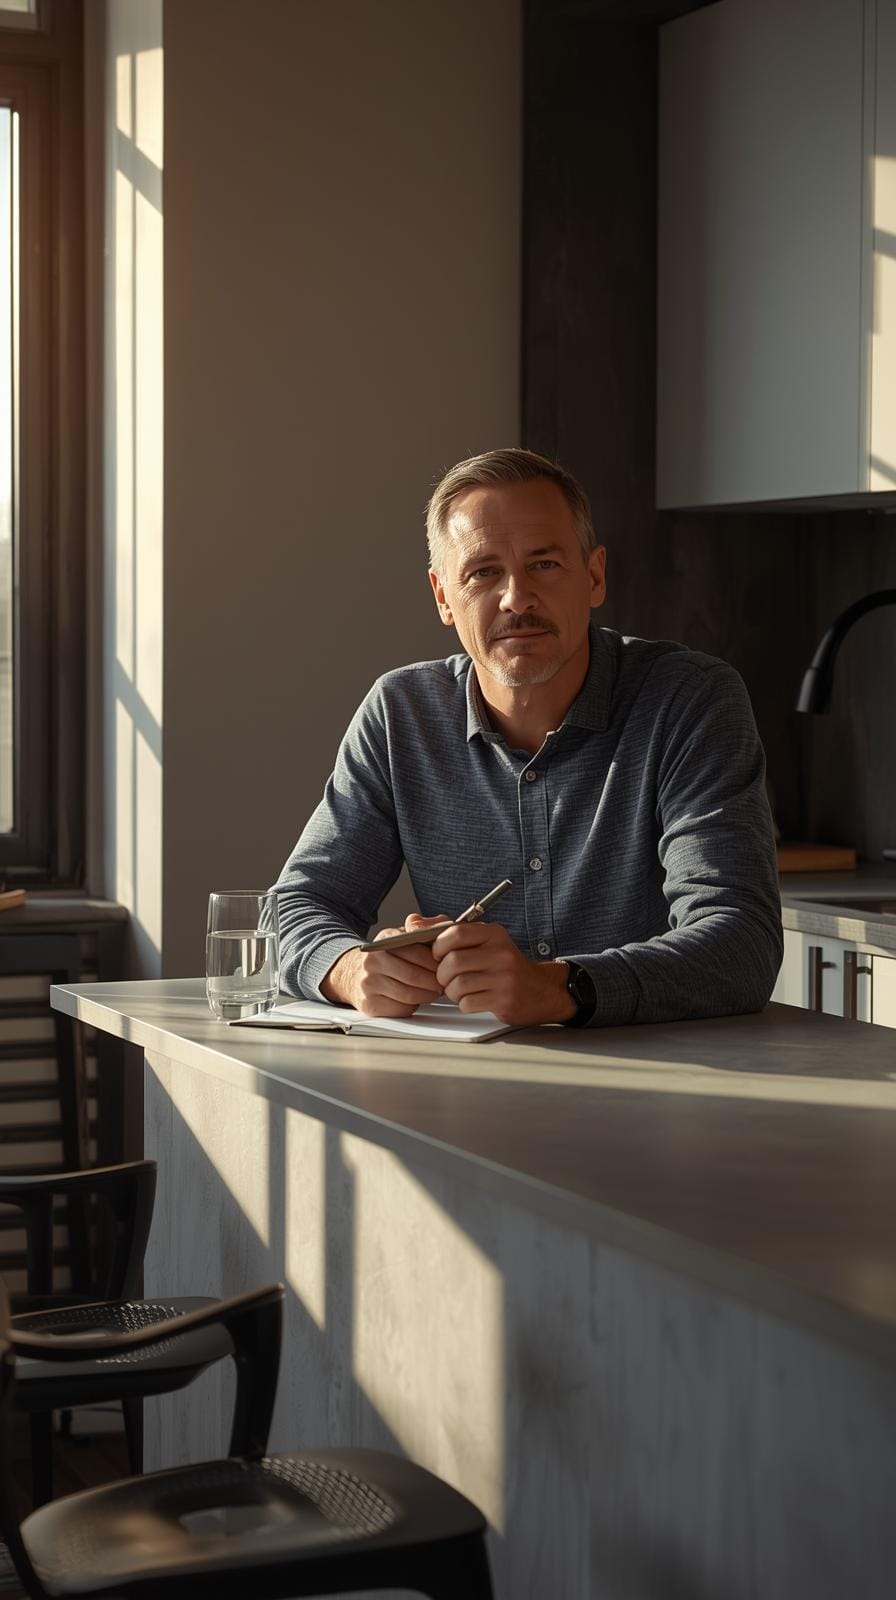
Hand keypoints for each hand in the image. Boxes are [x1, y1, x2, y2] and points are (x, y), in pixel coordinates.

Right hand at [321, 914, 447, 1016]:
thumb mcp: (404, 935)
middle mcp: (372, 960)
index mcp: (384, 939)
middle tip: (443, 983)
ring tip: (434, 991)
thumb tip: (444, 924)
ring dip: (427, 995)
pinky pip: (401, 1009)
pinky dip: (414, 1006)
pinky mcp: (369, 1005)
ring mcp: (368, 983)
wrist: (355, 974)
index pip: (416, 951)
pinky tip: (416, 999)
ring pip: (409, 995)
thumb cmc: (389, 956)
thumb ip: (426, 927)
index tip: (444, 966)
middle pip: (413, 976)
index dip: (435, 961)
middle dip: (434, 981)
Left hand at [431, 921, 577, 1026]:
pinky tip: (474, 999)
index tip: (439, 955)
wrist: (540, 990)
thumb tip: (411, 923)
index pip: (455, 933)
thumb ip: (449, 932)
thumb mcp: (484, 942)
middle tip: (448, 978)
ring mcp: (504, 977)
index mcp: (494, 934)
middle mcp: (500, 953)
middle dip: (442, 974)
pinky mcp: (504, 1000)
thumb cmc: (505, 966)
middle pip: (453, 962)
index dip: (439, 946)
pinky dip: (464, 1004)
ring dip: (452, 991)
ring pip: (457, 985)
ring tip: (461, 989)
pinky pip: (467, 1003)